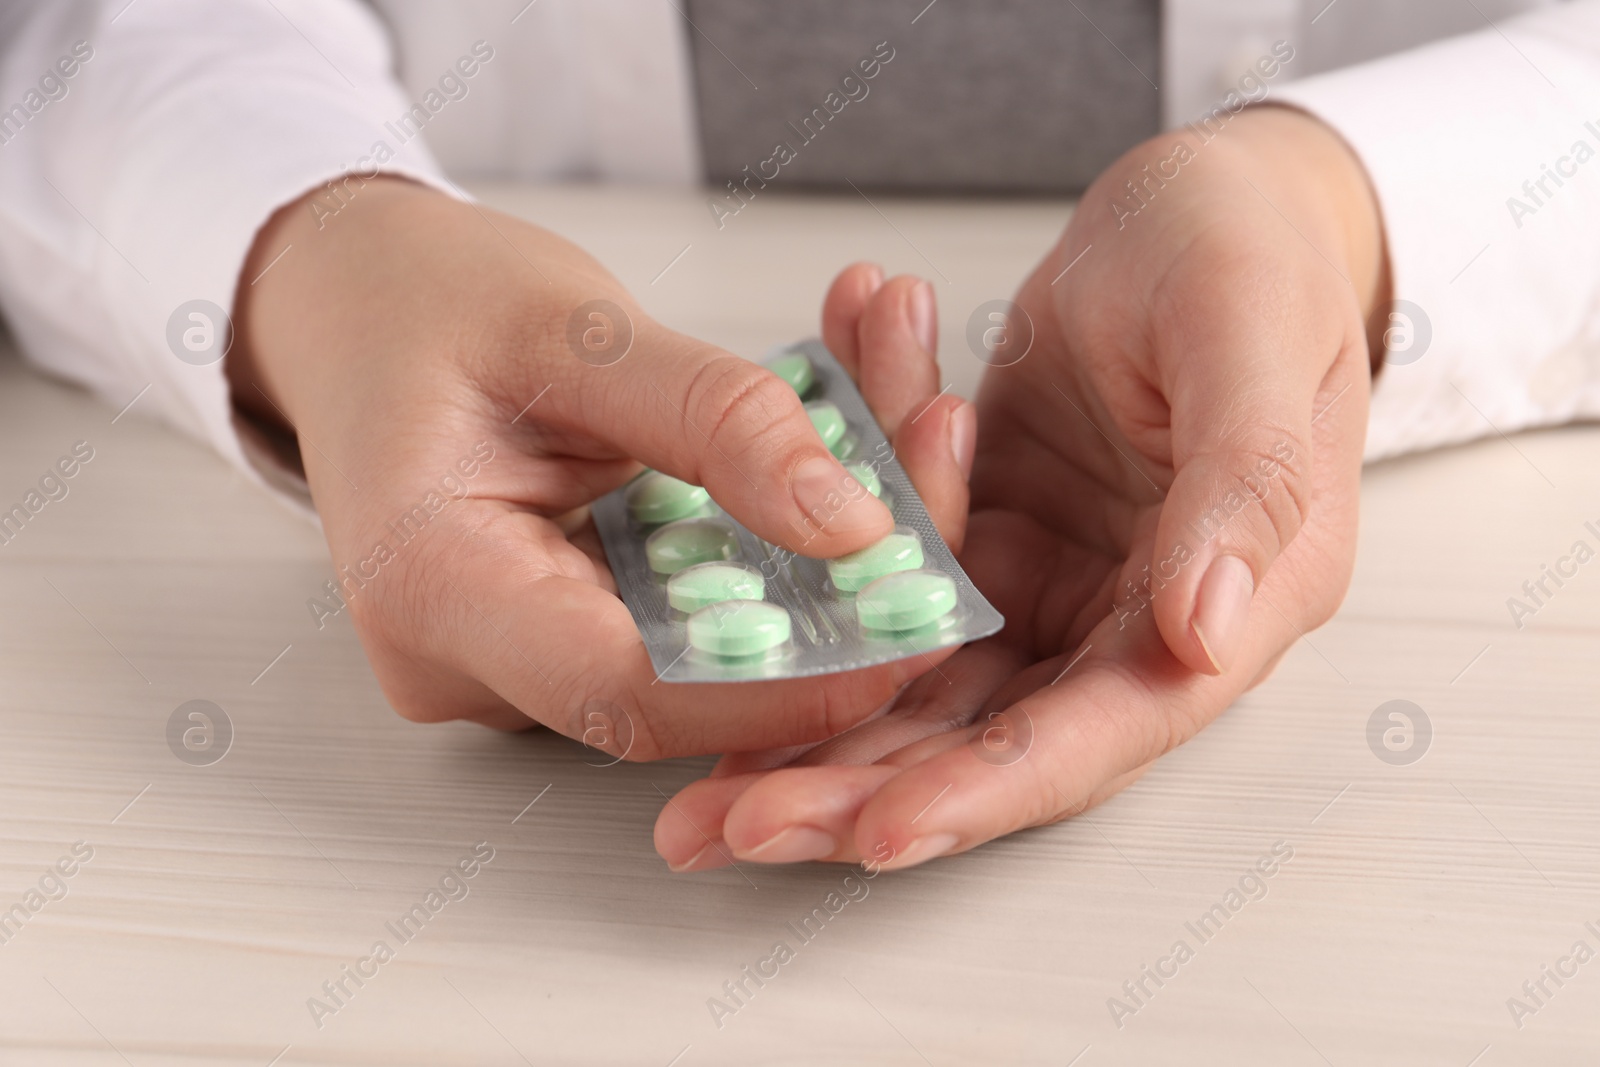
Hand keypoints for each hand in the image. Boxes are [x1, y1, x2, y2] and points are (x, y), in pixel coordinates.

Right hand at [229, 178, 971, 756]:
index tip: (916, 619)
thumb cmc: (419, 302)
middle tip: (939, 446)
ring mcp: (516, 662)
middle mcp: (470, 660)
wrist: (354, 306)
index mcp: (432, 589)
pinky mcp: (564, 636)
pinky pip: (699, 614)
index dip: (789, 680)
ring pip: (714, 646)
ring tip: (906, 399)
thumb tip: (852, 521)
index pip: (631, 691)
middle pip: (696, 677)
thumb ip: (712, 421)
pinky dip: (777, 538)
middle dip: (843, 587)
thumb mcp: (569, 325)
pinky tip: (846, 435)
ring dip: (826, 548)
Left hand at [656, 107, 1386, 869]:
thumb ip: (1245, 484)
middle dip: (867, 792)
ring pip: (926, 691)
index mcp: (1237, 597)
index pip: (1106, 728)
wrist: (1192, 197)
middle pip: (995, 738)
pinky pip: (889, 600)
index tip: (880, 832)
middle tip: (736, 829)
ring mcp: (1052, 585)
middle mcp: (1136, 617)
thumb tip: (1209, 635)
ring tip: (698, 795)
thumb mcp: (1250, 332)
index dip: (992, 789)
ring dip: (818, 740)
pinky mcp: (986, 541)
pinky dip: (812, 628)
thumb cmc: (1245, 243)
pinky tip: (722, 661)